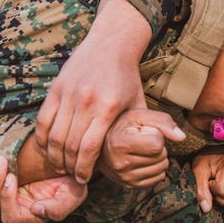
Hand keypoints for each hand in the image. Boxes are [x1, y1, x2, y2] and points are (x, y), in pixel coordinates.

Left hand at [0, 155, 87, 222]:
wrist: (64, 166)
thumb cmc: (71, 182)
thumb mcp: (74, 193)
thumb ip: (59, 207)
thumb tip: (36, 210)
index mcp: (32, 217)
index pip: (11, 217)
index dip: (7, 199)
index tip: (12, 175)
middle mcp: (15, 214)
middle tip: (0, 162)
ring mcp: (3, 207)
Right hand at [34, 0, 151, 183]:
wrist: (111, 43)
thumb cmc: (126, 77)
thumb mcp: (141, 101)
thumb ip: (158, 124)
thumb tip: (180, 139)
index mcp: (108, 107)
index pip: (90, 148)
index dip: (84, 168)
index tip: (84, 179)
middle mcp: (86, 101)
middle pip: (70, 146)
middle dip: (70, 166)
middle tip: (73, 176)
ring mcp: (68, 94)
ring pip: (54, 135)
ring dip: (54, 156)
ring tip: (60, 166)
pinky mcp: (56, 88)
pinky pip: (43, 120)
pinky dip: (42, 139)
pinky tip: (48, 149)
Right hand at [97, 109, 185, 188]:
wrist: (101, 143)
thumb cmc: (122, 126)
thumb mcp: (139, 115)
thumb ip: (162, 121)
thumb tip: (181, 137)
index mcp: (119, 144)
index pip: (157, 144)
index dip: (155, 134)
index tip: (142, 131)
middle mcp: (120, 164)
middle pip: (161, 156)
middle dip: (158, 146)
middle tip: (141, 140)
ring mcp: (124, 177)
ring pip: (162, 168)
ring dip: (158, 157)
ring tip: (142, 150)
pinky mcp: (129, 185)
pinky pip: (158, 178)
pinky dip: (156, 168)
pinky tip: (143, 160)